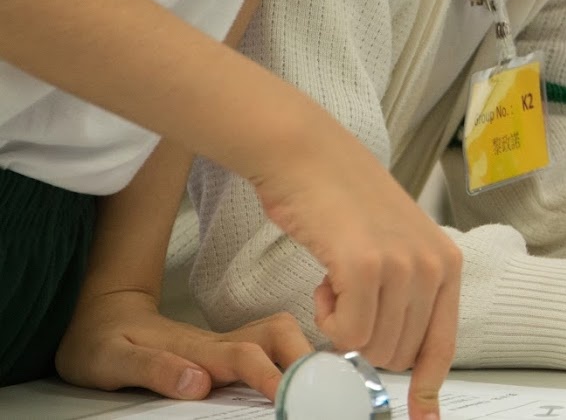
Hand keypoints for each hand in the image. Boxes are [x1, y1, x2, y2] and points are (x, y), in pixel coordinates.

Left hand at [55, 289, 310, 400]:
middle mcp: (217, 342)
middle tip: (320, 389)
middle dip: (303, 356)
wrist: (101, 313)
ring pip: (278, 335)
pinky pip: (269, 348)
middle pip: (277, 334)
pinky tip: (299, 376)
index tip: (290, 396)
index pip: (244, 357)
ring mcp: (224, 344)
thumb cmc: (102, 340)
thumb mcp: (111, 361)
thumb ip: (154, 370)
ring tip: (318, 384)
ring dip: (303, 354)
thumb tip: (199, 384)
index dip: (271, 375)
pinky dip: (293, 357)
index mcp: (195, 348)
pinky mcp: (225, 350)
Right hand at [251, 123, 461, 419]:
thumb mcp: (395, 246)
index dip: (426, 387)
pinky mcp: (366, 267)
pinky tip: (324, 278)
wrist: (310, 157)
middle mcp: (433, 266)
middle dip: (364, 338)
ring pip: (370, 347)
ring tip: (338, 277)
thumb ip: (406, 294)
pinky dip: (326, 317)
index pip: (441, 345)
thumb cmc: (344, 201)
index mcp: (446, 264)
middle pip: (397, 354)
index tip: (422, 418)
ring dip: (342, 324)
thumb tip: (398, 354)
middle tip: (348, 294)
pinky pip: (345, 333)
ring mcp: (402, 266)